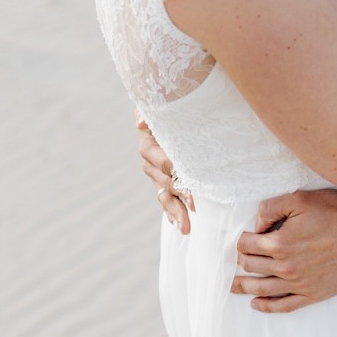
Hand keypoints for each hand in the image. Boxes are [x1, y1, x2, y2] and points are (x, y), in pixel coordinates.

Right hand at [136, 114, 192, 234]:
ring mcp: (157, 176)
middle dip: (181, 194)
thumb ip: (149, 111)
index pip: (160, 160)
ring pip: (165, 196)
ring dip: (176, 212)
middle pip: (165, 181)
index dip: (173, 170)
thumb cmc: (173, 109)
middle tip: (196, 205)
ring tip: (186, 228)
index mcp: (149, 144)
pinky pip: (167, 201)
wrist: (178, 117)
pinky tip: (181, 226)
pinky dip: (173, 214)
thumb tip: (139, 121)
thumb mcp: (163, 108)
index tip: (189, 181)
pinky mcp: (165, 185)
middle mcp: (150, 162)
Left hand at [233, 188, 336, 312]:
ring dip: (244, 287)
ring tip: (233, 286)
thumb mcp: (300, 199)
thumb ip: (271, 208)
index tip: (243, 238)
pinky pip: (284, 305)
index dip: (241, 240)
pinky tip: (257, 304)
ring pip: (262, 289)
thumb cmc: (336, 213)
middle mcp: (285, 266)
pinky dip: (267, 307)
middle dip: (240, 261)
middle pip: (250, 267)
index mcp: (279, 243)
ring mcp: (298, 283)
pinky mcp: (312, 294)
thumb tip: (257, 224)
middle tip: (238, 259)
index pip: (246, 245)